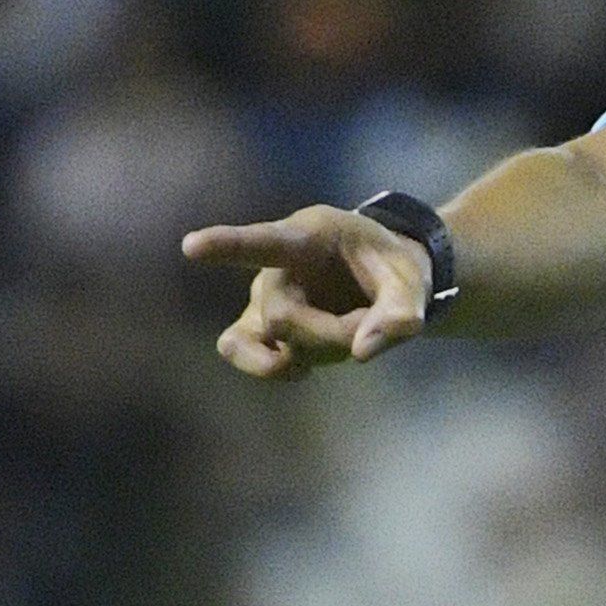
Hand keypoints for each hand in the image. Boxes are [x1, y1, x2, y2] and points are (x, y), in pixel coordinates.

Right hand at [180, 204, 436, 381]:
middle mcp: (275, 266)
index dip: (228, 244)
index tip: (191, 246)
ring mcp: (263, 297)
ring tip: (345, 341)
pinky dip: (270, 367)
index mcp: (310, 235)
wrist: (385, 280)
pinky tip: (302, 370)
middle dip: (333, 334)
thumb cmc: (394, 269)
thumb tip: (361, 354)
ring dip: (311, 350)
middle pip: (283, 315)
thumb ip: (400, 315)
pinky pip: (240, 349)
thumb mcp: (413, 285)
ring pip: (262, 338)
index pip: (267, 241)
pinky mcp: (260, 326)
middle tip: (371, 328)